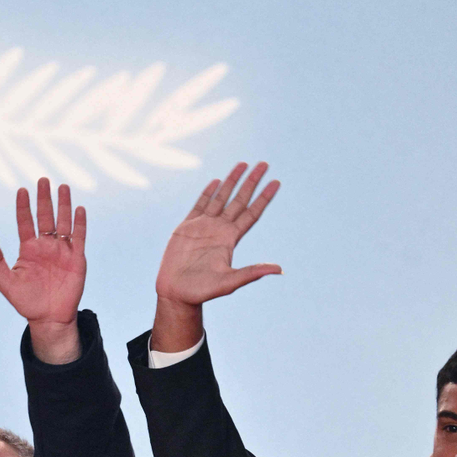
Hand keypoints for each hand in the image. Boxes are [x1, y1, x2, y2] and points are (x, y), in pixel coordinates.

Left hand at [0, 178, 86, 354]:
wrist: (48, 318)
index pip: (25, 222)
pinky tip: (79, 209)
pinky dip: (79, 224)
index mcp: (28, 249)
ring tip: (62, 187)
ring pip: (62, 222)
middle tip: (43, 179)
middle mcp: (45, 246)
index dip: (23, 206)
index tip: (21, 190)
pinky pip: (78, 237)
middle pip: (44, 217)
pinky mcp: (76, 259)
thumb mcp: (6, 283)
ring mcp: (61, 251)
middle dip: (44, 198)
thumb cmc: (26, 301)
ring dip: (63, 205)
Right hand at [154, 162, 280, 308]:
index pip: (251, 213)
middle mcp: (220, 230)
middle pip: (240, 200)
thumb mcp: (230, 282)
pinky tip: (216, 181)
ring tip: (243, 164)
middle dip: (251, 182)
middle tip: (264, 164)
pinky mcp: (186, 228)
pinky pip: (200, 205)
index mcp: (231, 239)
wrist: (176, 293)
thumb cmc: (202, 291)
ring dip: (232, 181)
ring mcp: (203, 227)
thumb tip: (279, 269)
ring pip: (221, 198)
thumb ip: (252, 272)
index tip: (276, 182)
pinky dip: (208, 193)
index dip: (264, 198)